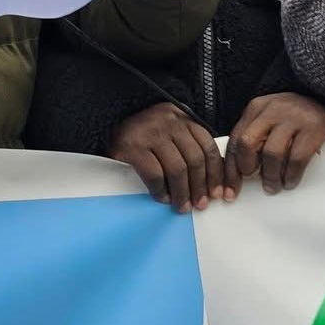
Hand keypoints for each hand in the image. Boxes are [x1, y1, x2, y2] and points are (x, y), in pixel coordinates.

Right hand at [108, 102, 224, 211]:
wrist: (105, 122)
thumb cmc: (142, 134)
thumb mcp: (169, 132)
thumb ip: (187, 146)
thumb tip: (210, 180)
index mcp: (182, 118)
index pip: (207, 146)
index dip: (216, 172)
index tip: (218, 192)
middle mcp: (169, 122)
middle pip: (195, 159)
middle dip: (200, 186)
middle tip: (200, 204)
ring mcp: (150, 133)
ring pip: (177, 169)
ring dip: (182, 193)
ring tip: (182, 206)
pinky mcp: (132, 147)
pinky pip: (155, 175)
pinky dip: (161, 191)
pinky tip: (163, 198)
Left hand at [226, 93, 324, 196]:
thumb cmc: (296, 116)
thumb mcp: (271, 118)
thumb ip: (255, 137)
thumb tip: (239, 172)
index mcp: (257, 107)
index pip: (234, 139)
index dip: (230, 169)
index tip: (230, 191)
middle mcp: (273, 109)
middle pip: (247, 143)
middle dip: (247, 168)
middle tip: (256, 180)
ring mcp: (294, 117)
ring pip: (271, 153)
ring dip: (271, 176)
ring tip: (275, 186)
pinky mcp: (314, 127)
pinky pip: (296, 158)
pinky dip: (291, 175)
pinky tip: (291, 181)